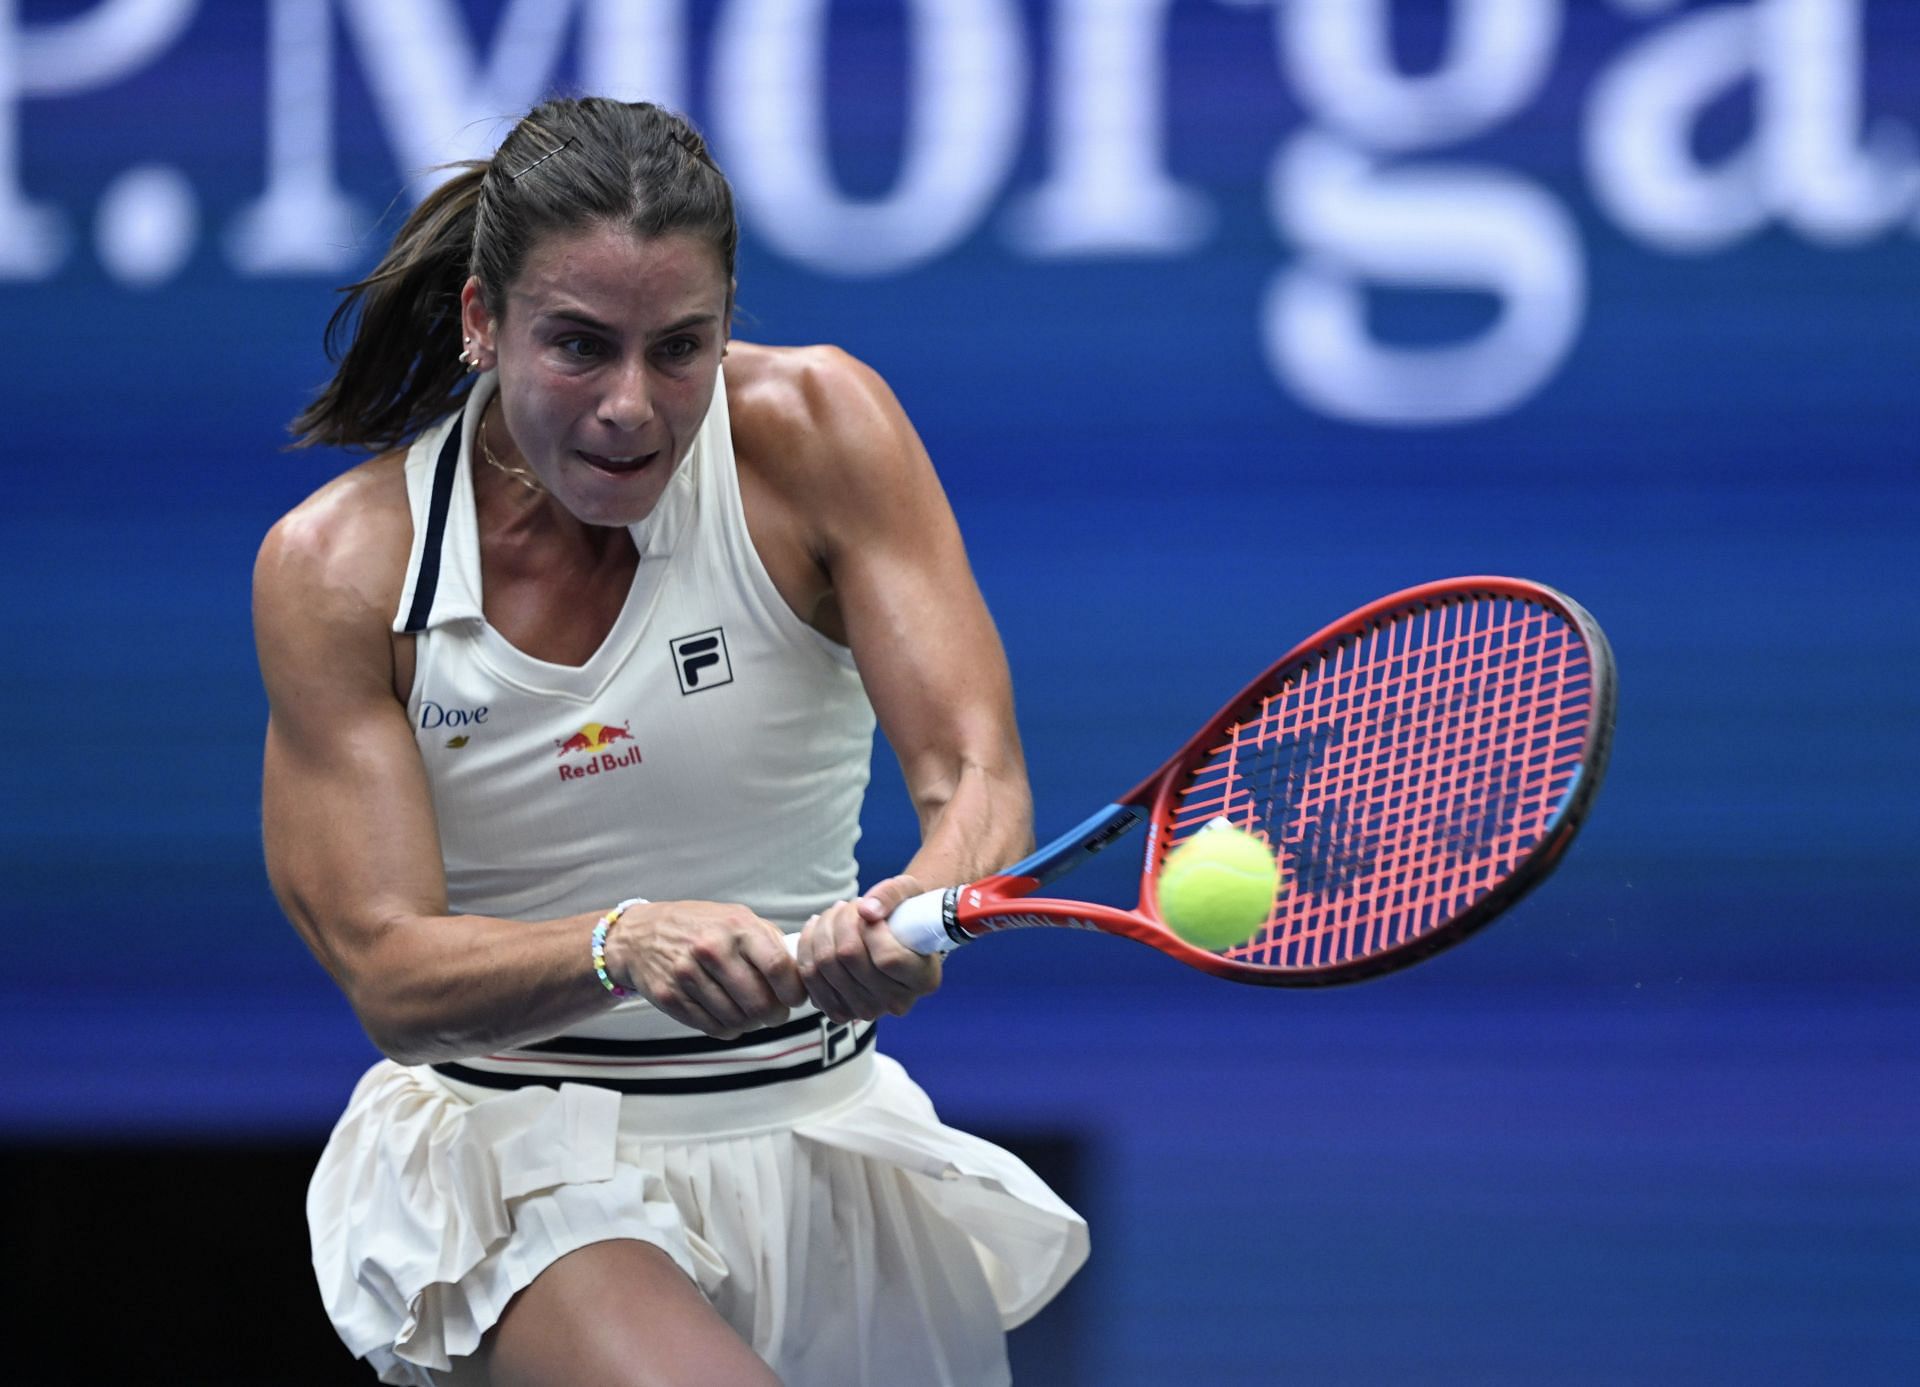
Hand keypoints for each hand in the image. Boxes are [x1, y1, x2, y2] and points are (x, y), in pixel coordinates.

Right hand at [607, 901, 806, 1039]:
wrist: (642, 935)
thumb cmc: (698, 927)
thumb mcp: (737, 918)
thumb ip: (770, 942)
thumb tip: (801, 971)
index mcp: (736, 927)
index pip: (778, 967)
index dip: (793, 992)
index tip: (795, 999)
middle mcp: (712, 949)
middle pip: (760, 1002)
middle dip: (775, 1015)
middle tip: (775, 1014)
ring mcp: (688, 975)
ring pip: (737, 1020)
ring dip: (751, 1023)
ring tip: (750, 1013)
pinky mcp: (671, 997)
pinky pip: (712, 1028)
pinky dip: (727, 1028)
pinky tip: (728, 1015)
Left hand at [797, 874, 942, 1023]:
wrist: (898, 939)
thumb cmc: (907, 915)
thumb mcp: (909, 893)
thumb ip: (891, 895)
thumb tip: (866, 911)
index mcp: (924, 979)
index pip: (888, 958)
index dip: (871, 929)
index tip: (873, 913)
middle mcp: (898, 1002)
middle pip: (849, 958)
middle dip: (843, 920)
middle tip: (850, 905)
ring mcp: (867, 1010)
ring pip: (824, 965)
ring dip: (823, 929)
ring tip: (835, 914)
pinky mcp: (840, 1010)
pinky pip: (809, 977)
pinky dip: (808, 947)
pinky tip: (819, 930)